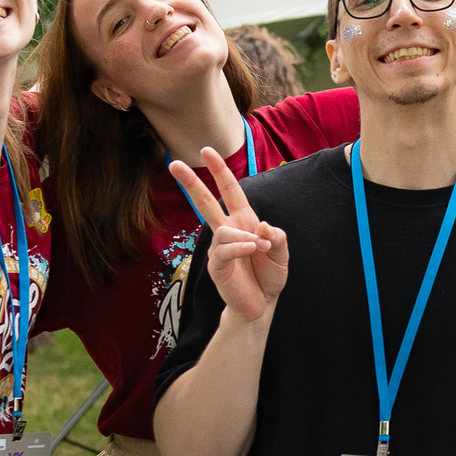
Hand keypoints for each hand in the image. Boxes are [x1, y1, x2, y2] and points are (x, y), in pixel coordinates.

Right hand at [170, 147, 286, 324]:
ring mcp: (219, 248)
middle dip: (191, 182)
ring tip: (260, 248)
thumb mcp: (281, 253)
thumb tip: (262, 225)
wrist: (261, 305)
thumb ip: (276, 237)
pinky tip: (251, 249)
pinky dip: (239, 247)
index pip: (229, 190)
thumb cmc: (269, 276)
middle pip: (205, 202)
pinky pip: (224, 250)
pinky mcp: (216, 265)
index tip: (207, 151)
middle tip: (174, 163)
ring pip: (223, 230)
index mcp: (243, 221)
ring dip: (245, 236)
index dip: (220, 171)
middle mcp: (228, 230)